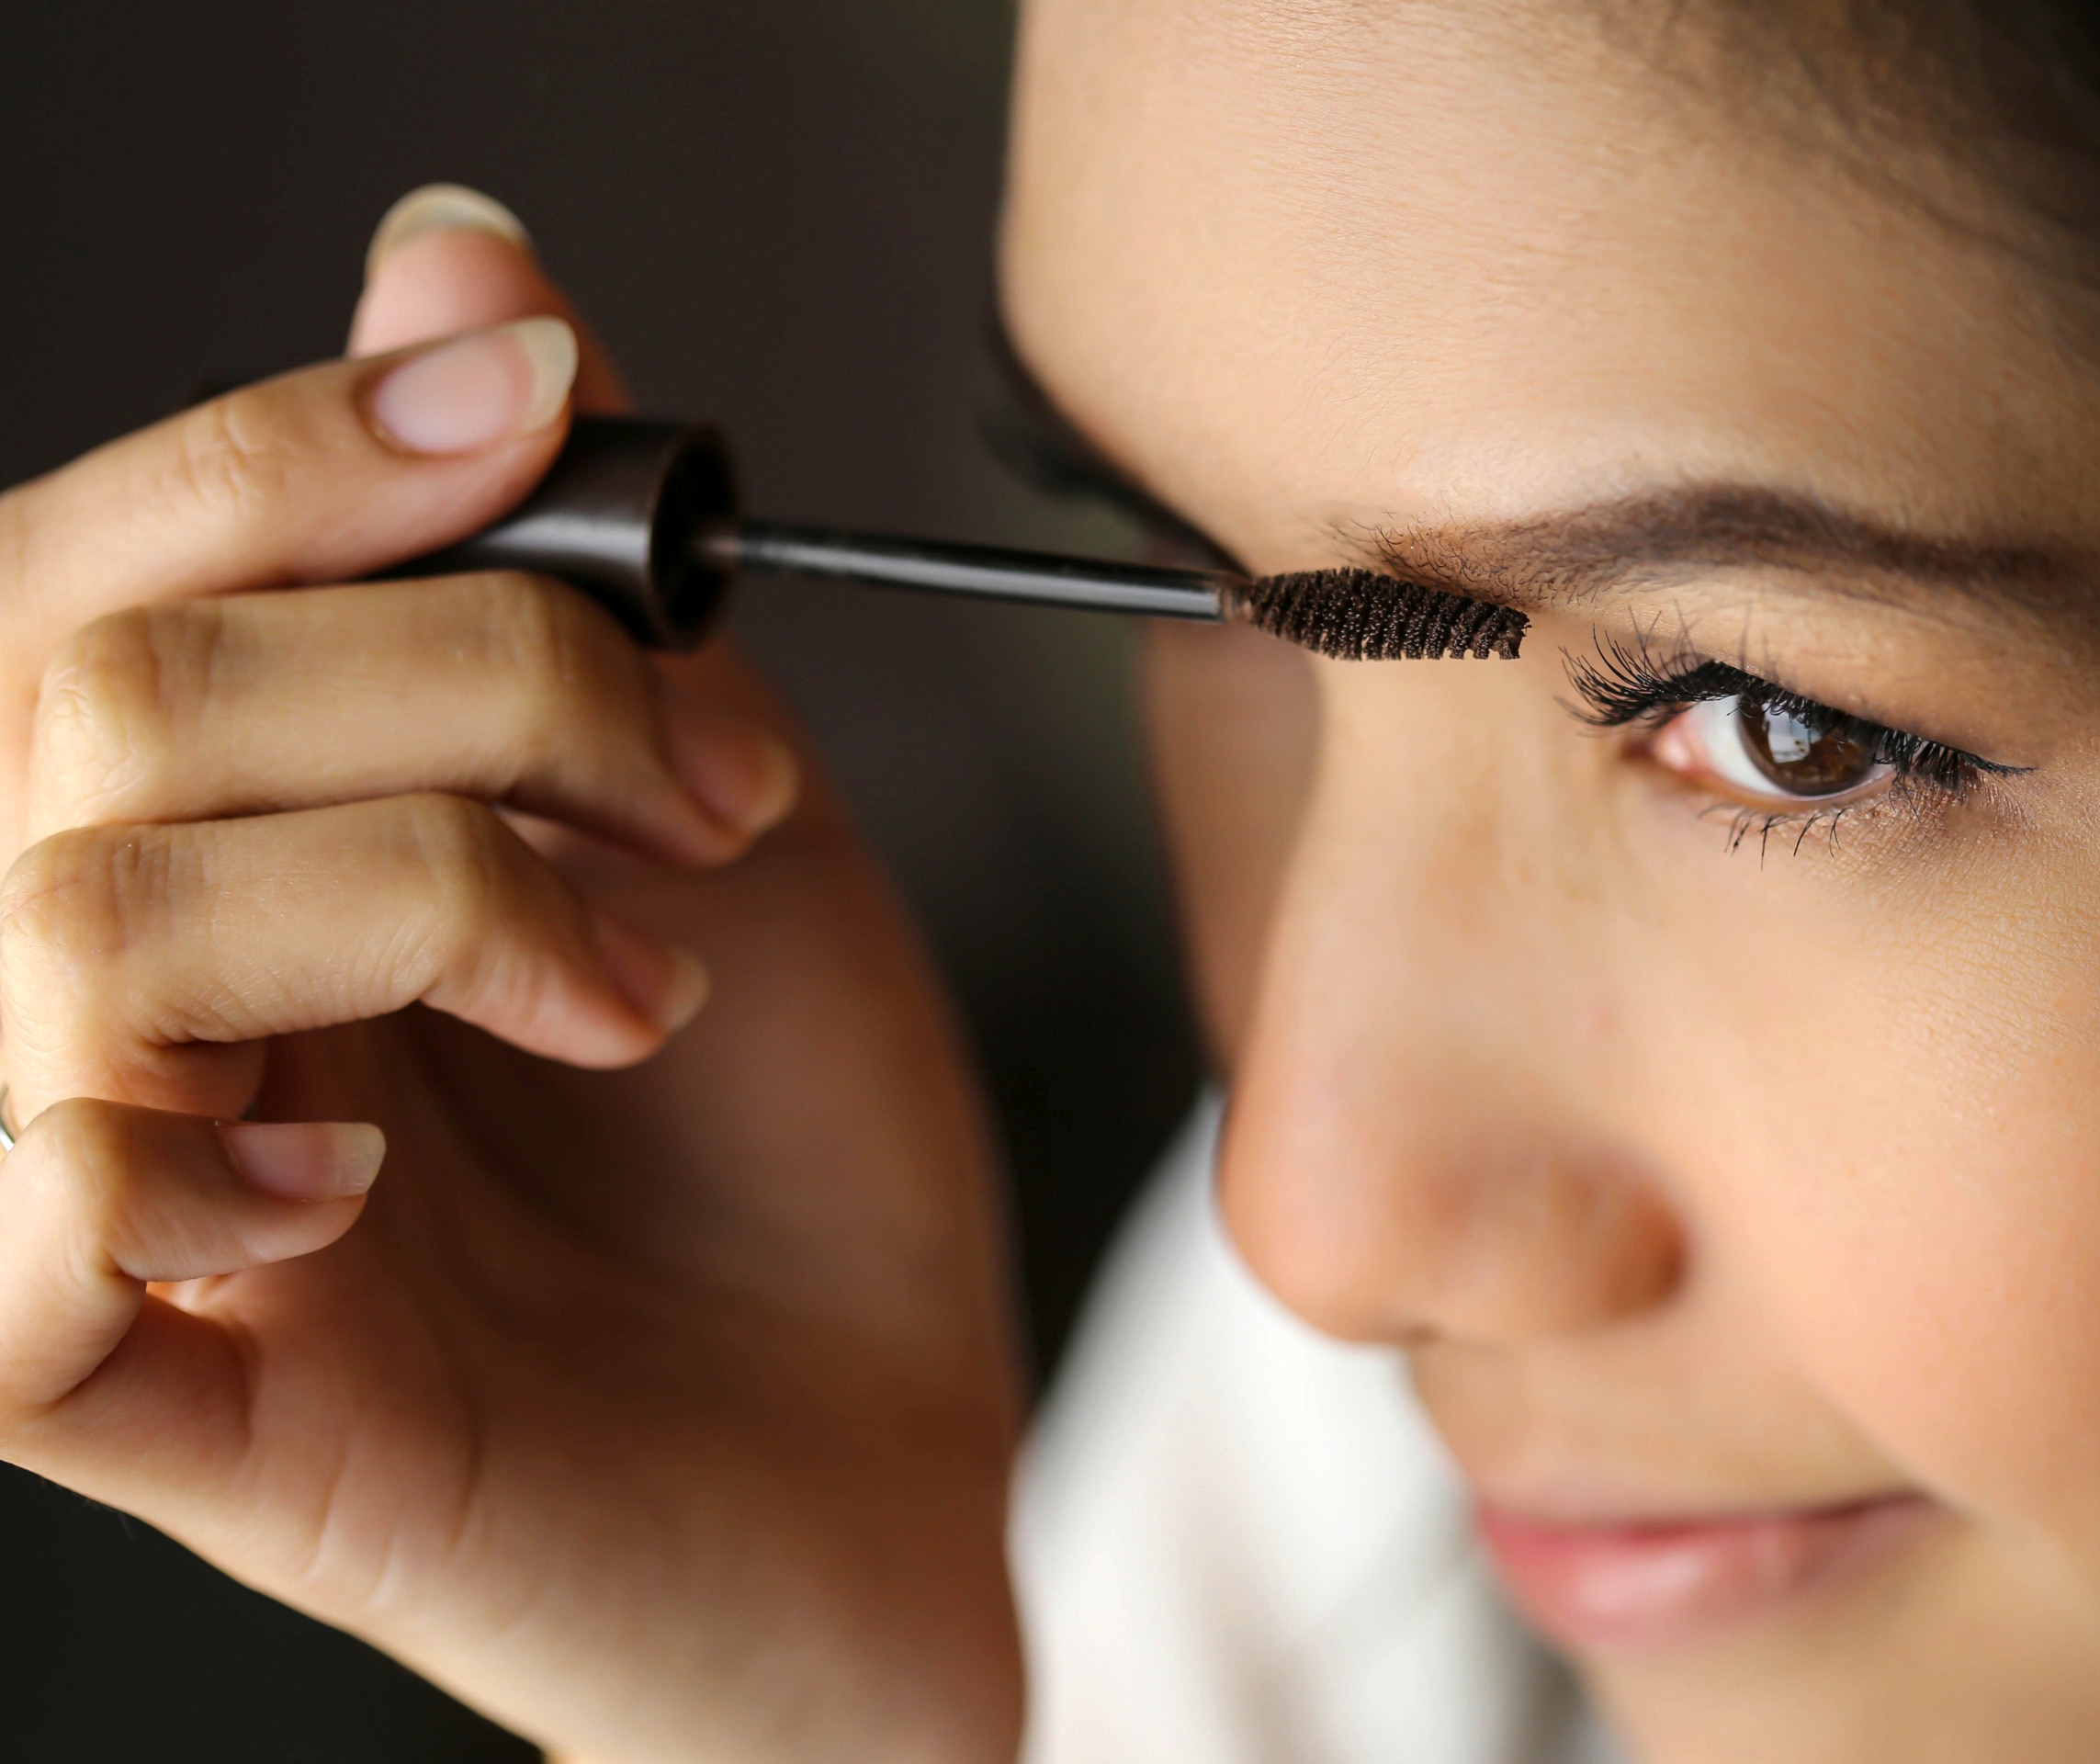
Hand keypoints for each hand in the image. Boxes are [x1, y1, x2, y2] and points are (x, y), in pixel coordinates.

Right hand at [0, 191, 1022, 1763]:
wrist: (890, 1447)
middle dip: (458, 681)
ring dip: (424, 891)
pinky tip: (361, 1182)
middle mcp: (135, 997)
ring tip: (638, 987)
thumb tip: (455, 249)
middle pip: (92, 703)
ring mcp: (129, 1210)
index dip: (282, 442)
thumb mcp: (733, 813)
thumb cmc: (796, 1152)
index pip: (103, 575)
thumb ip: (579, 577)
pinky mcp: (171, 1422)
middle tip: (701, 796)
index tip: (525, 396)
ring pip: (70, 924)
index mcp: (243, 834)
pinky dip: (164, 1170)